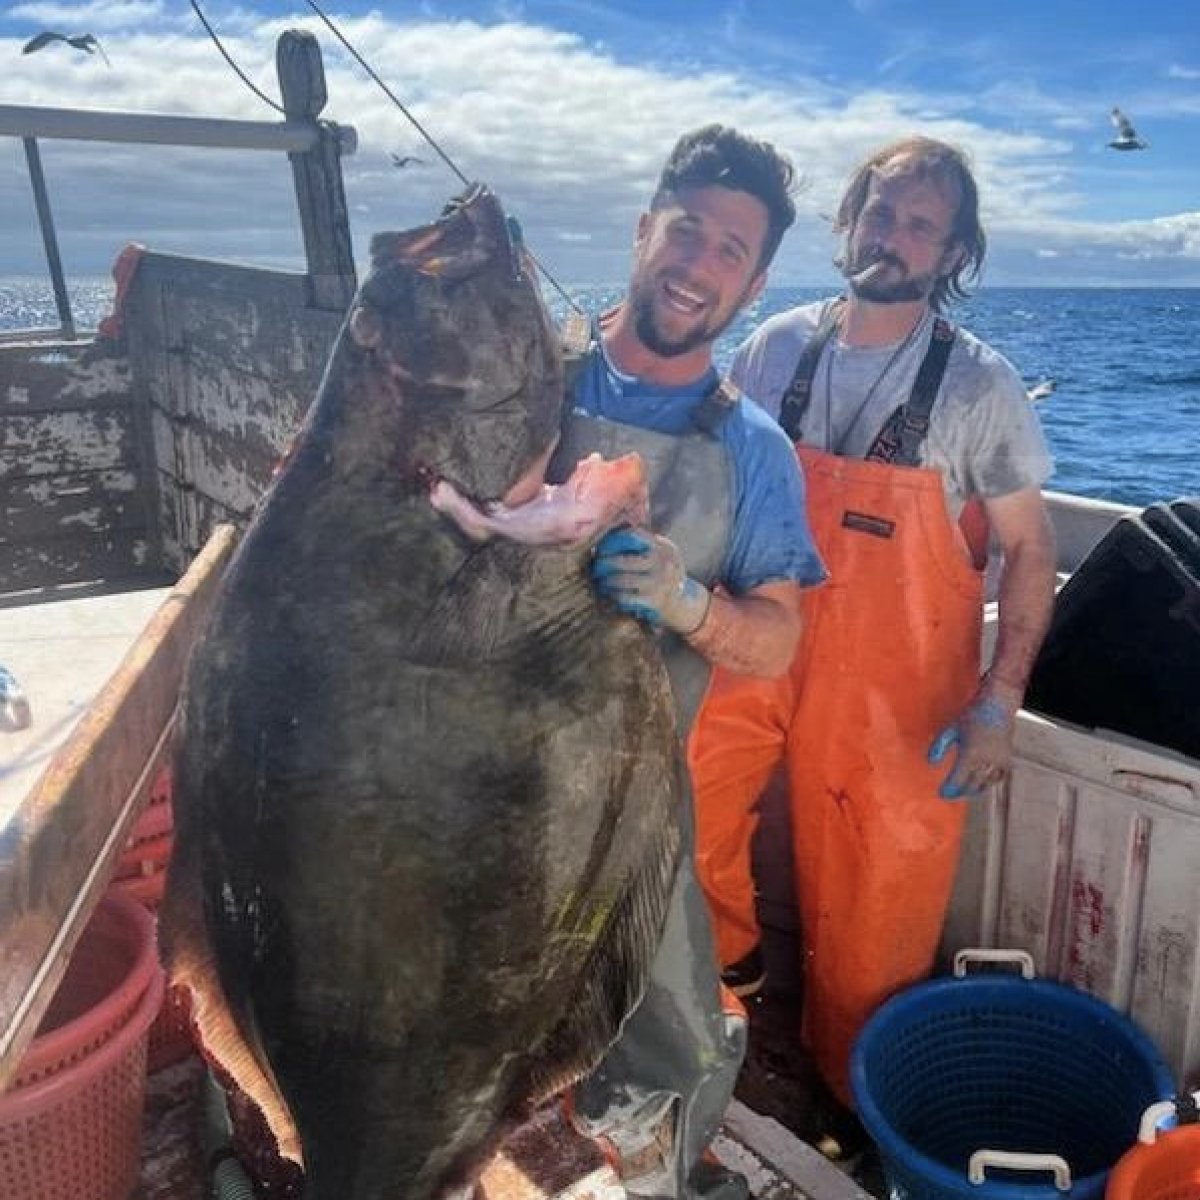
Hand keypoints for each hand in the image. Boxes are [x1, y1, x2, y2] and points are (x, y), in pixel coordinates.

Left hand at [590, 527, 710, 634]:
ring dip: (605, 582)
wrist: (683, 604)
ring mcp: (658, 582)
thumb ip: (641, 547)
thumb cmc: (663, 576)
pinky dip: (613, 596)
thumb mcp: (660, 556)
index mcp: (662, 547)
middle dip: (603, 565)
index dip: (613, 540)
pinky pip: (625, 597)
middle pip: (622, 560)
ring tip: (600, 583)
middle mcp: (662, 562)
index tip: (601, 548)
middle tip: (595, 569)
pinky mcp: (653, 601)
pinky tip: (610, 595)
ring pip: (621, 580)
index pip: (633, 535)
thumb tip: (604, 542)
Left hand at [928, 679, 1020, 799]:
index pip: (959, 778)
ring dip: (973, 789)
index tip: (942, 793)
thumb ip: (939, 745)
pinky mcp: (1008, 760)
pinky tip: (979, 782)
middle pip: (972, 785)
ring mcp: (999, 761)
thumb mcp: (951, 728)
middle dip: (960, 791)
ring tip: (963, 790)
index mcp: (972, 753)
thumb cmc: (973, 715)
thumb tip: (931, 762)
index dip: (950, 789)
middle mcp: (987, 760)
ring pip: (985, 783)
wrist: (998, 706)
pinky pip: (997, 778)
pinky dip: (988, 783)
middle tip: (950, 793)